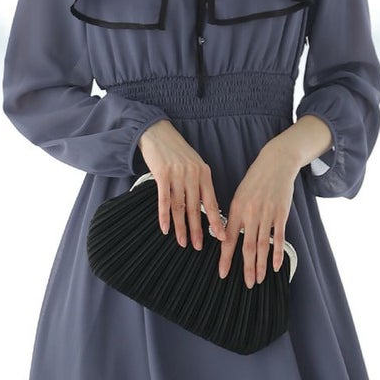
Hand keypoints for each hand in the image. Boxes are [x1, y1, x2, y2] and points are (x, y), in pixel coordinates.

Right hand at [137, 119, 225, 250]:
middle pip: (196, 208)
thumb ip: (200, 184)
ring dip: (181, 227)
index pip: (213, 202)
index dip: (217, 221)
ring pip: (180, 206)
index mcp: (204, 174)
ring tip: (183, 242)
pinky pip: (164, 200)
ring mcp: (178, 174)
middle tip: (198, 246)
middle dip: (198, 230)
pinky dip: (164, 216)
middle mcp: (193, 175)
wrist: (158, 133)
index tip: (221, 237)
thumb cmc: (176, 152)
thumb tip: (205, 208)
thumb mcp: (194, 165)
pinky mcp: (162, 174)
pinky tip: (165, 228)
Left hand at [215, 140, 296, 288]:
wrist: (275, 164)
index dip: (225, 259)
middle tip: (247, 285)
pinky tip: (276, 267)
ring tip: (259, 280)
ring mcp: (266, 215)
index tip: (223, 274)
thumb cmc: (254, 181)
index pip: (228, 240)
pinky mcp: (281, 214)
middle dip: (246, 268)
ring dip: (260, 265)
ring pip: (262, 245)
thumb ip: (233, 217)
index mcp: (236, 210)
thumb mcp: (238, 196)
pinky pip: (278, 238)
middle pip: (247, 247)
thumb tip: (225, 237)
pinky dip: (277, 254)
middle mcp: (250, 214)